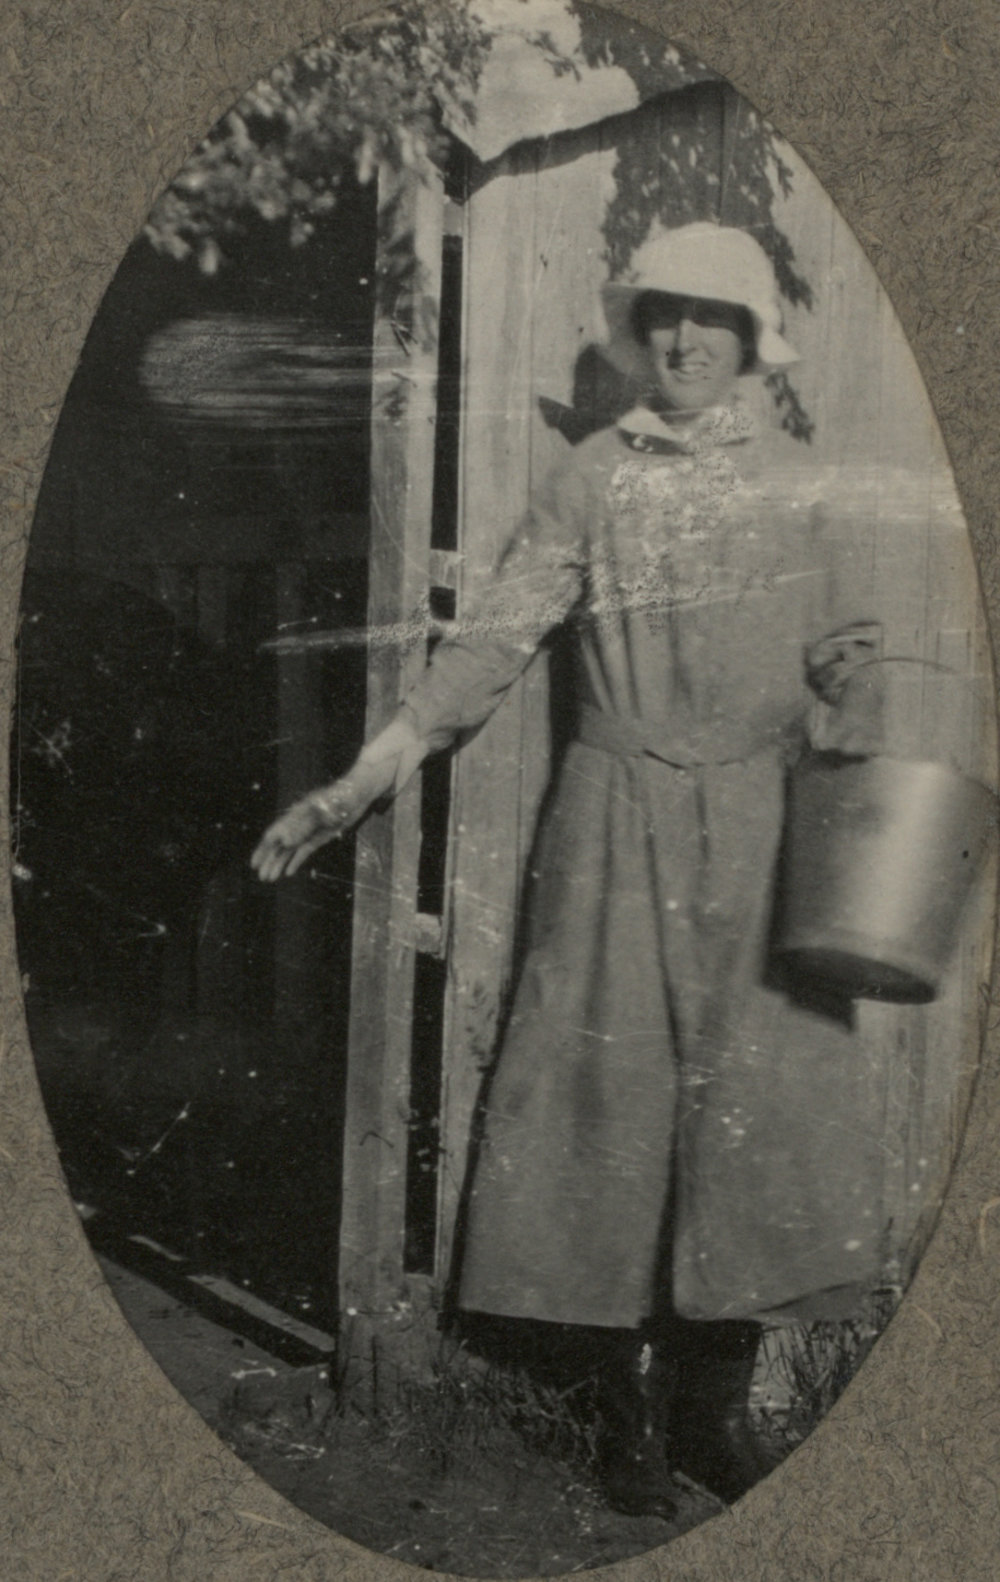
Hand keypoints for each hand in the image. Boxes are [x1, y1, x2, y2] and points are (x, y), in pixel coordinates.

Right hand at [251, 758, 393, 881]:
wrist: (356, 794)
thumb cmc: (339, 798)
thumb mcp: (322, 811)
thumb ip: (303, 826)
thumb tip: (285, 842)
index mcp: (294, 816)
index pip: (274, 835)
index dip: (263, 849)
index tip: (254, 863)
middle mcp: (298, 824)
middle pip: (279, 845)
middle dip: (269, 860)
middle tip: (261, 877)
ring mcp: (309, 831)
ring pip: (290, 850)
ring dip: (279, 864)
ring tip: (270, 878)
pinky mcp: (320, 836)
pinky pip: (304, 851)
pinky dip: (295, 861)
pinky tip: (288, 872)